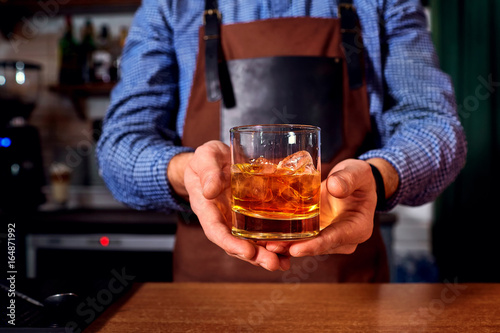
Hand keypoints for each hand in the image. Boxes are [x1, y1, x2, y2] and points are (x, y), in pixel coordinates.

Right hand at [182, 140, 289, 270]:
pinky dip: (274, 241)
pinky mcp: (251, 214)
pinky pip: (262, 230)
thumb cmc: (207, 159)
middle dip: (255, 256)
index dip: (231, 244)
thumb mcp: (205, 158)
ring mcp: (237, 219)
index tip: (247, 252)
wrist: (215, 160)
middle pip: (236, 243)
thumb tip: (210, 191)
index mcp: (207, 208)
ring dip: (266, 254)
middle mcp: (223, 219)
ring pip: (250, 242)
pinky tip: (290, 249)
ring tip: (284, 263)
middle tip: (273, 263)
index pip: (216, 231)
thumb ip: (208, 172)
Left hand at [266, 159, 377, 256]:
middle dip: (295, 248)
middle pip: (318, 247)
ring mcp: (331, 240)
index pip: (335, 238)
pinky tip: (268, 239)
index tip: (296, 249)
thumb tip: (335, 187)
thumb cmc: (358, 177)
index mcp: (358, 227)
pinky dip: (287, 240)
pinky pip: (303, 240)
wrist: (354, 183)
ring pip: (308, 246)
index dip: (315, 245)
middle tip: (271, 247)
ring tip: (265, 245)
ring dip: (287, 247)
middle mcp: (345, 240)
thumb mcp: (357, 172)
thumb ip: (348, 178)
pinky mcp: (319, 235)